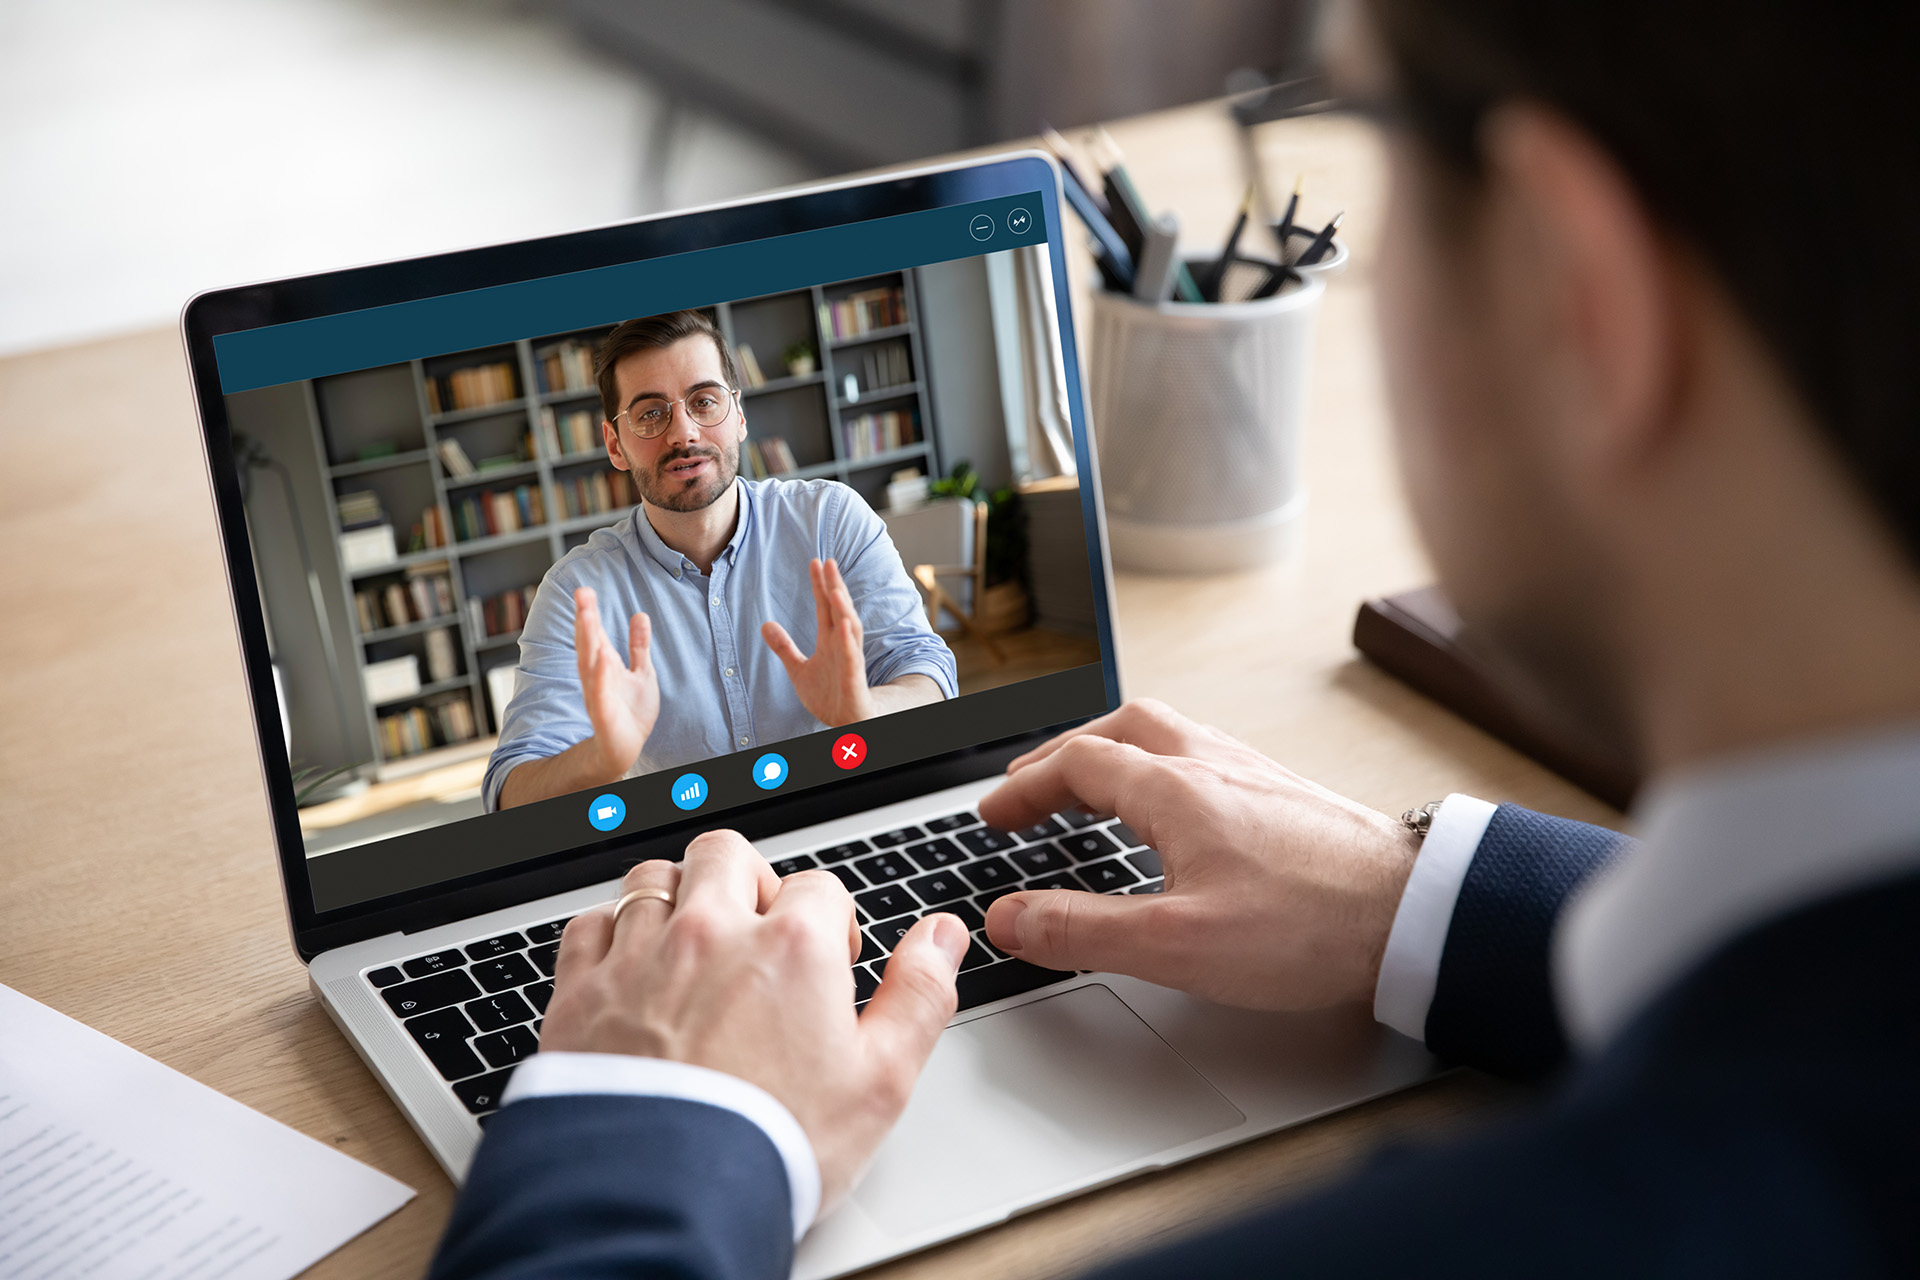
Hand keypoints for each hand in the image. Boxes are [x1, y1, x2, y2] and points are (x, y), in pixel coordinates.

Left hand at [541, 832, 968, 1209]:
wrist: (664, 1201)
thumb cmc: (772, 1146)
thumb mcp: (881, 1080)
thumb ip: (920, 995)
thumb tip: (943, 936)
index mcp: (791, 946)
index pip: (819, 887)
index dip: (831, 924)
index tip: (828, 968)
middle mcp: (710, 932)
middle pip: (727, 853)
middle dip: (749, 882)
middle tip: (758, 934)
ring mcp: (638, 957)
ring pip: (654, 879)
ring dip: (678, 898)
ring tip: (694, 947)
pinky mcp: (580, 992)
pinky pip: (590, 924)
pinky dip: (610, 934)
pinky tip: (629, 970)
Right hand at [575, 586, 658, 777]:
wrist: (626, 747)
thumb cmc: (631, 711)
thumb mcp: (642, 672)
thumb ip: (639, 646)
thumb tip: (640, 615)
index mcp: (605, 665)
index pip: (595, 634)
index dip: (589, 612)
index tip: (585, 590)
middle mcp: (597, 676)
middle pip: (589, 644)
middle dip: (585, 620)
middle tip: (582, 594)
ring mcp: (598, 695)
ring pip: (590, 665)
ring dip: (588, 641)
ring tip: (588, 617)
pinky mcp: (604, 714)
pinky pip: (600, 694)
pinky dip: (601, 677)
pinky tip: (603, 658)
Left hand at [762, 559, 873, 725]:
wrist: (846, 724)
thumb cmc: (829, 696)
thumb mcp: (798, 669)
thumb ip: (784, 647)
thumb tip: (765, 624)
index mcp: (831, 641)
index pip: (826, 607)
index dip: (821, 585)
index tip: (816, 562)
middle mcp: (842, 646)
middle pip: (839, 611)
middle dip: (834, 587)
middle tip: (828, 563)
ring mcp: (850, 661)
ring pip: (849, 630)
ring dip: (844, 609)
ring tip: (835, 589)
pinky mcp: (854, 680)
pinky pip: (853, 658)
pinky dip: (850, 642)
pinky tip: (846, 625)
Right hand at [976, 699, 1420, 1010]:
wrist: (1415, 913)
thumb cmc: (1308, 926)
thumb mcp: (1174, 944)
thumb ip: (1081, 930)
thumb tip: (1008, 919)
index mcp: (1175, 788)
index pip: (1075, 763)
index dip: (1023, 788)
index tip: (993, 816)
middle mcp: (1213, 764)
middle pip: (1119, 728)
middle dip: (1063, 754)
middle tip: (1032, 787)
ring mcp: (1254, 774)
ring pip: (1166, 734)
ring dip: (1113, 750)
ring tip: (1092, 785)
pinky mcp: (1286, 795)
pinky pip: (1203, 754)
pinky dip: (1160, 765)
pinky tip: (1176, 804)